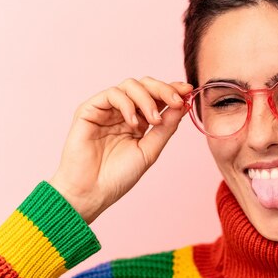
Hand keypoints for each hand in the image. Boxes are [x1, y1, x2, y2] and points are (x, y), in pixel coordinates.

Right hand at [49, 77, 192, 223]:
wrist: (91, 192)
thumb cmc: (118, 176)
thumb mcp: (150, 150)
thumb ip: (166, 127)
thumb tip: (183, 105)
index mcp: (138, 121)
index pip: (156, 97)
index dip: (172, 90)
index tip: (188, 90)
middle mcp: (123, 112)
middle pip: (145, 85)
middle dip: (163, 89)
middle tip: (176, 101)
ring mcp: (106, 110)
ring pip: (130, 85)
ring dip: (147, 99)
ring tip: (154, 120)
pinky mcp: (89, 110)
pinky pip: (112, 94)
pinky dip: (127, 104)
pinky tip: (133, 123)